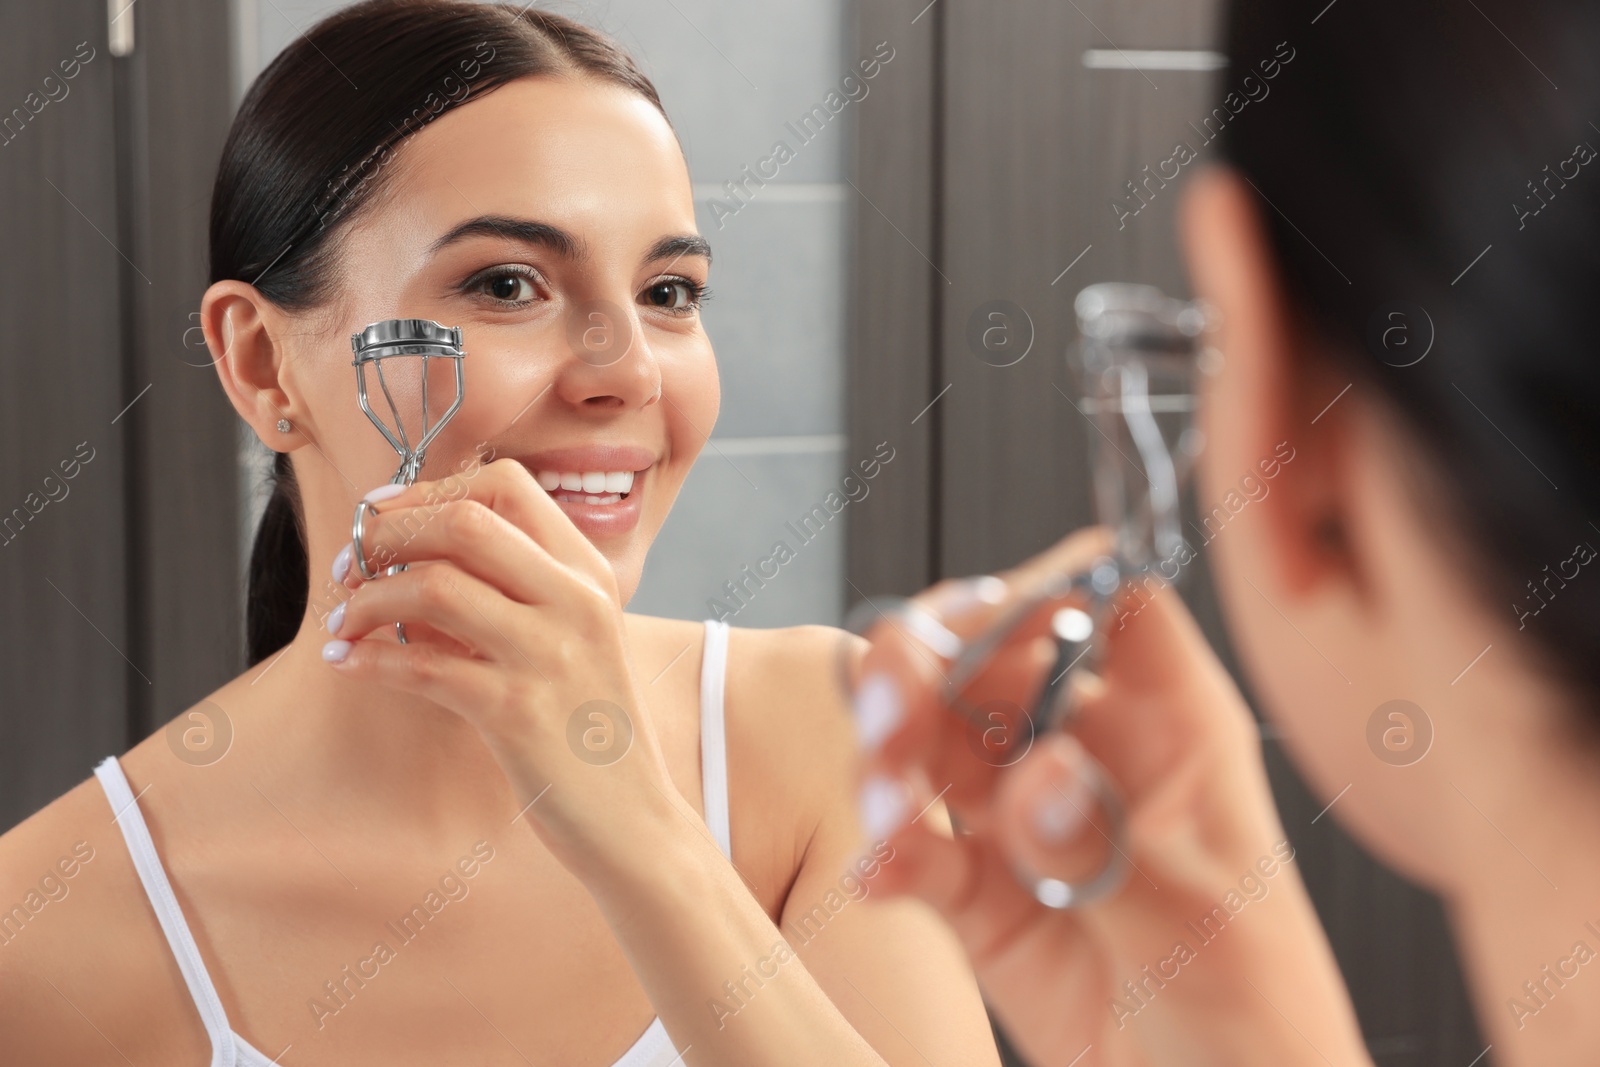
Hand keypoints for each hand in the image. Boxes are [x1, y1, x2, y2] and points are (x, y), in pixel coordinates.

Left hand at [322, 458, 676, 883]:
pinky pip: (421, 666)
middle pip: (464, 522)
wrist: (633, 818)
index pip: (505, 486)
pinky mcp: (517, 712)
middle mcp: (575, 601)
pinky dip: (370, 660)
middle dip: (387, 534)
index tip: (382, 515)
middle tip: (349, 564)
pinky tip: (349, 664)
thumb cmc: (589, 728)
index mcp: (588, 573)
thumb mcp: (577, 639)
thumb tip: (418, 555)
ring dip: (368, 599)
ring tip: (343, 621)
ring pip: (434, 586)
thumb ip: (521, 591)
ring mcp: (549, 654)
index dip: (429, 491)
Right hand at [848, 528, 1369, 1066]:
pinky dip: (890, 850)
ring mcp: (1029, 821)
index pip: (1102, 604)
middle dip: (928, 665)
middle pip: (992, 657)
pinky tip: (883, 873)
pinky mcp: (984, 895)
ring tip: (885, 796)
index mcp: (1172, 729)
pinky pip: (919, 846)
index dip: (1041, 595)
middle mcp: (1090, 754)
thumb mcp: (1201, 927)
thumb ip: (1107, 847)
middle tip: (894, 710)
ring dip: (891, 752)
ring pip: (937, 738)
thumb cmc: (1263, 1021)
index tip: (984, 631)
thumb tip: (1038, 770)